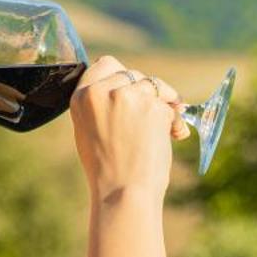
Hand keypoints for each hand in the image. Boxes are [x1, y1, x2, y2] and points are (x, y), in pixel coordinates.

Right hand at [70, 55, 182, 197]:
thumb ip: (100, 105)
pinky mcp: (153, 106)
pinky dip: (175, 119)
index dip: (123, 76)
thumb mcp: (89, 130)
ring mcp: (128, 96)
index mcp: (81, 97)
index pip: (106, 64)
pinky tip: (171, 137)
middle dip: (146, 91)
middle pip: (133, 73)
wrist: (123, 192)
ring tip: (164, 130)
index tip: (132, 91)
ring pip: (155, 86)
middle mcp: (102, 91)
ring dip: (164, 104)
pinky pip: (170, 104)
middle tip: (151, 116)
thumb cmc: (108, 169)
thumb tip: (122, 87)